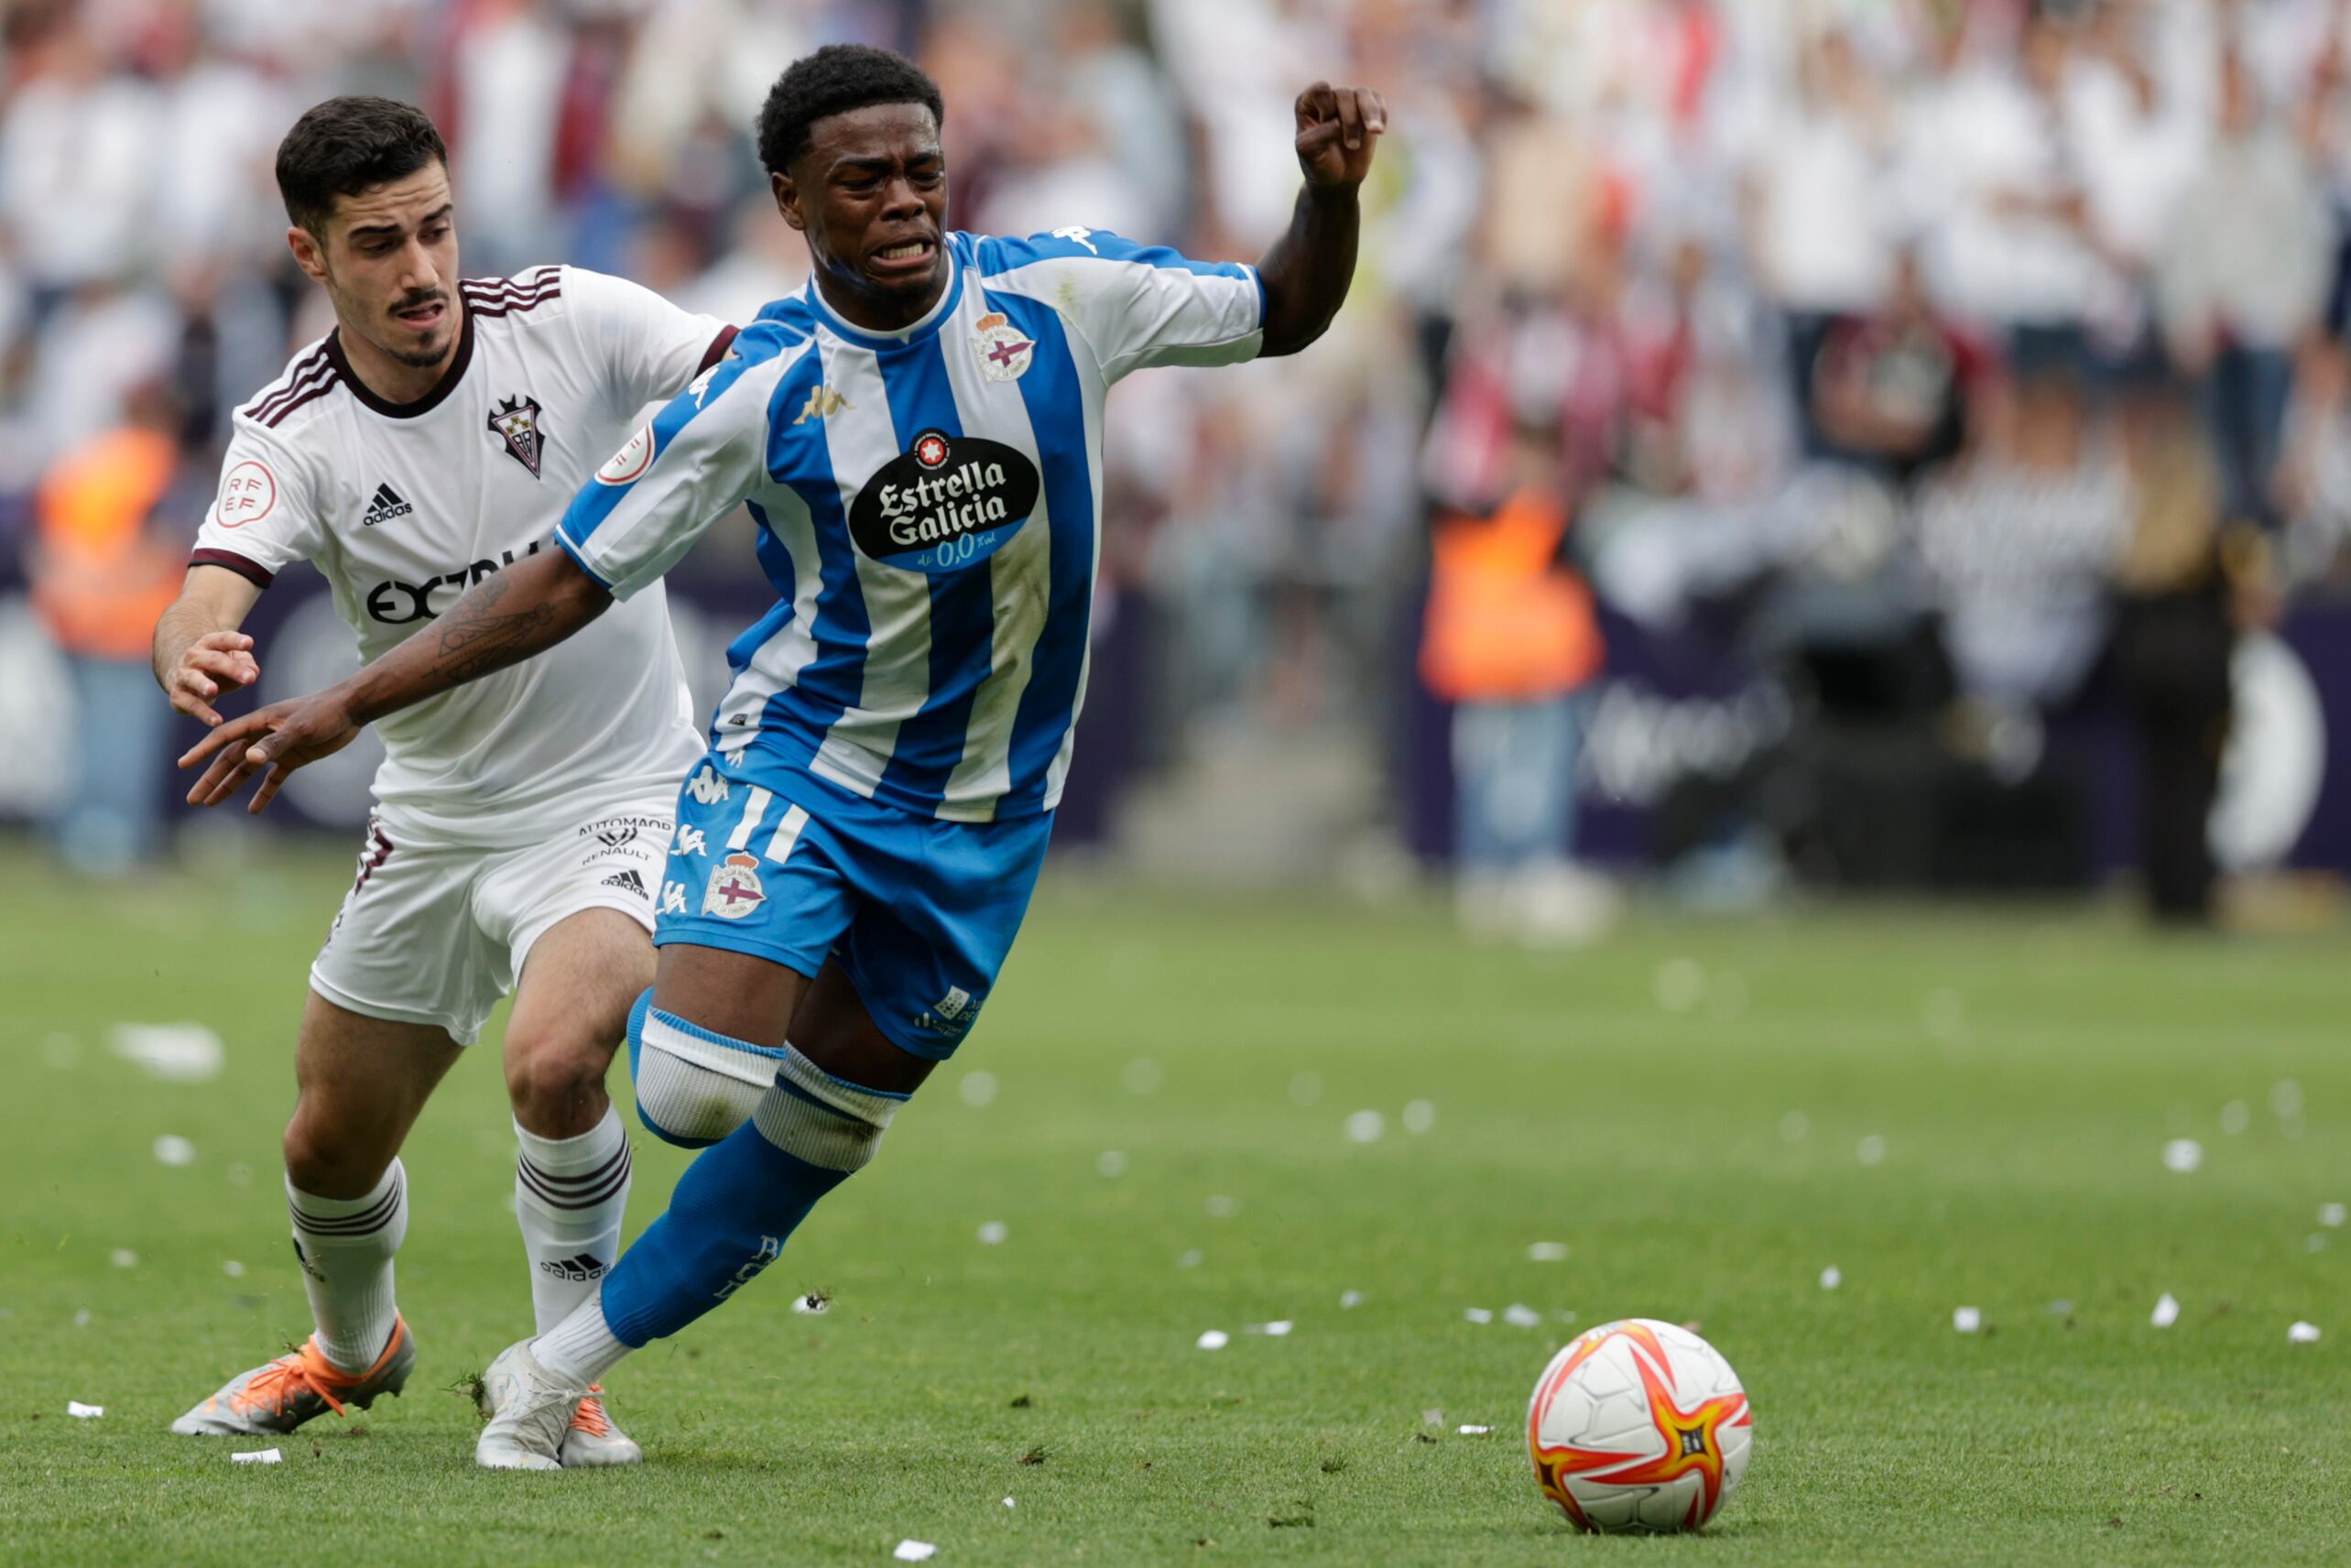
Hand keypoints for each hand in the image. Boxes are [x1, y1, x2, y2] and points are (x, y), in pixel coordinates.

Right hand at [165, 631, 259, 726]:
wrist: (184, 678)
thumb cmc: (217, 668)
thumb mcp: (234, 662)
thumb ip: (246, 664)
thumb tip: (253, 672)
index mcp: (209, 644)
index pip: (222, 640)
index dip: (235, 641)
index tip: (249, 643)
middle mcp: (194, 657)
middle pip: (213, 660)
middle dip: (231, 668)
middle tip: (250, 678)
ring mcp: (184, 675)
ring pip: (193, 678)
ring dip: (202, 684)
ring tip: (212, 690)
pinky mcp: (178, 695)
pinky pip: (191, 704)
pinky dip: (203, 713)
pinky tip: (217, 721)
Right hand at [177, 689, 360, 813]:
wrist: (350, 711)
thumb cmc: (323, 713)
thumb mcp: (299, 728)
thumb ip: (275, 743)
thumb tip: (250, 759)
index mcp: (258, 723)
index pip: (223, 738)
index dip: (202, 752)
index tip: (183, 765)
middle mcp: (262, 735)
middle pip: (230, 759)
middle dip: (210, 778)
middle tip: (192, 799)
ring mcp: (276, 747)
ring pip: (246, 770)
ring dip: (229, 786)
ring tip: (210, 803)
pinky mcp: (293, 758)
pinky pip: (273, 780)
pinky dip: (264, 793)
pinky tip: (254, 810)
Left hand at [1295, 81, 1386, 187]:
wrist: (1338, 179)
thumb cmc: (1318, 163)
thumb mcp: (1309, 151)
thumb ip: (1320, 134)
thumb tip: (1340, 122)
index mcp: (1307, 103)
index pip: (1320, 90)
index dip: (1327, 109)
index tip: (1326, 124)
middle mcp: (1328, 97)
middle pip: (1344, 94)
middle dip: (1350, 121)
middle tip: (1351, 146)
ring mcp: (1349, 101)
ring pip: (1363, 94)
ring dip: (1369, 115)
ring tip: (1376, 132)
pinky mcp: (1367, 108)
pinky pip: (1378, 99)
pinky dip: (1381, 114)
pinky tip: (1379, 131)